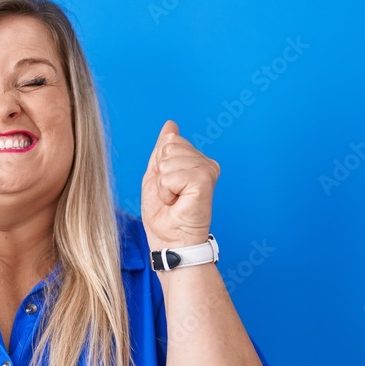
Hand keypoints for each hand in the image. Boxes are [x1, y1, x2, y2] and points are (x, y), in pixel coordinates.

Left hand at [140, 119, 219, 248]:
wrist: (169, 240)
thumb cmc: (164, 214)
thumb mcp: (157, 175)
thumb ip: (163, 150)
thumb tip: (170, 125)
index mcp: (196, 160)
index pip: (170, 141)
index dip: (160, 166)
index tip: (168, 187)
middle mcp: (206, 163)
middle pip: (169, 146)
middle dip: (161, 173)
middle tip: (170, 194)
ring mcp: (207, 171)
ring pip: (169, 160)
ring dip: (163, 184)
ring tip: (174, 199)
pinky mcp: (205, 181)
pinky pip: (173, 174)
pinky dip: (167, 190)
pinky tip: (177, 201)